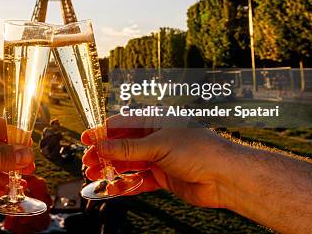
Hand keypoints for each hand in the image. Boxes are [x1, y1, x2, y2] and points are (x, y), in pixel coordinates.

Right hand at [81, 115, 232, 207]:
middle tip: (87, 162)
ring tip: (94, 176)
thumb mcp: (158, 145)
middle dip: (104, 154)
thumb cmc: (198, 150)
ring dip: (112, 169)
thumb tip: (102, 146)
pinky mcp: (164, 177)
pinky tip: (113, 188)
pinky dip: (126, 184)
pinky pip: (140, 180)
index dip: (103, 132)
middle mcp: (156, 138)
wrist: (226, 177)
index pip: (122, 124)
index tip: (85, 139)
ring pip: (129, 163)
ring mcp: (159, 158)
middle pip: (122, 145)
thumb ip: (128, 148)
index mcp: (155, 121)